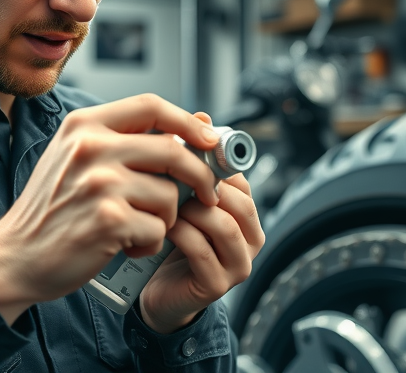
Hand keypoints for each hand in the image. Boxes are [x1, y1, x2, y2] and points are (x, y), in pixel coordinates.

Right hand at [0, 94, 222, 324]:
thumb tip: (200, 121)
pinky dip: (149, 243)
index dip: (188, 121)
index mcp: (83, 125)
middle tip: (207, 194)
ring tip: (136, 227)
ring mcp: (99, 183)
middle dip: (200, 176)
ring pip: (169, 195)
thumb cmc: (54, 208)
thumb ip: (132, 139)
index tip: (210, 140)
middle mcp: (90, 147)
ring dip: (164, 219)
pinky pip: (158, 228)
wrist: (16, 255)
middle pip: (172, 150)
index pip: (151, 105)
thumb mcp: (81, 159)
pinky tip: (124, 245)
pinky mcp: (108, 220)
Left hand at [138, 113, 265, 333]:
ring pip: (221, 223)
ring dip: (188, 210)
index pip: (239, 177)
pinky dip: (177, 233)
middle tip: (165, 174)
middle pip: (236, 199)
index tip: (178, 152)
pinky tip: (158, 226)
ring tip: (162, 203)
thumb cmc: (170, 239)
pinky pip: (201, 249)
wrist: (154, 292)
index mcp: (246, 212)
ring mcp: (238, 263)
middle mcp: (251, 237)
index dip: (210, 162)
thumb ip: (192, 160)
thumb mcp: (181, 194)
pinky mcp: (218, 284)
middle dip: (199, 185)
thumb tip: (202, 113)